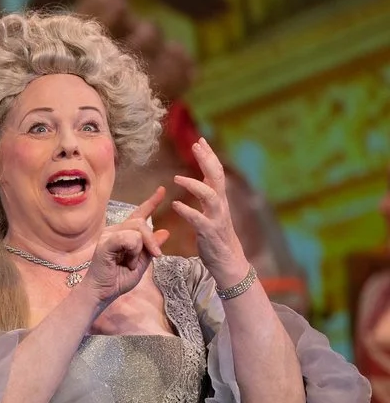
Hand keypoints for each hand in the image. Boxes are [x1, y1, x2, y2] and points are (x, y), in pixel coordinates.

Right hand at [82, 186, 169, 303]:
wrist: (102, 292)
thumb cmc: (118, 280)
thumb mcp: (142, 264)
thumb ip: (151, 248)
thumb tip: (165, 232)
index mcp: (123, 234)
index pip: (138, 214)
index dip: (151, 202)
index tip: (162, 190)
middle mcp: (114, 230)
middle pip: (141, 222)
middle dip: (152, 240)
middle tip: (157, 255)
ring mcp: (108, 235)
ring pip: (137, 230)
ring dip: (141, 249)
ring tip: (132, 264)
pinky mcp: (105, 243)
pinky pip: (129, 239)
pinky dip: (133, 252)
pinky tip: (127, 263)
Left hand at [170, 138, 250, 285]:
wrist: (227, 262)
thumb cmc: (217, 237)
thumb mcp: (213, 212)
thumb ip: (210, 195)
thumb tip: (207, 178)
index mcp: (219, 200)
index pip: (216, 172)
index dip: (209, 156)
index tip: (200, 140)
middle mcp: (221, 206)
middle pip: (217, 177)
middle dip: (207, 160)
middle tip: (196, 145)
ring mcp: (217, 219)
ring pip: (211, 196)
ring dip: (195, 185)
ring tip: (177, 178)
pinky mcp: (210, 233)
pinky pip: (199, 220)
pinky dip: (187, 212)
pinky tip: (175, 206)